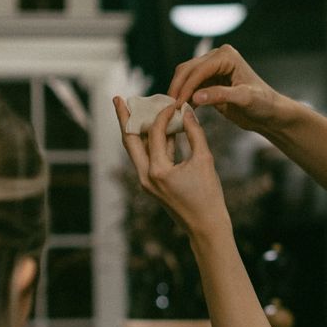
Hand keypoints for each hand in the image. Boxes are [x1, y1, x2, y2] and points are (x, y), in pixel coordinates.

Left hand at [117, 99, 227, 237]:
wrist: (206, 227)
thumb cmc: (208, 196)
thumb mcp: (204, 160)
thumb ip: (194, 133)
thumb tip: (187, 111)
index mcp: (157, 171)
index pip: (154, 133)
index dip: (163, 114)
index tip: (173, 103)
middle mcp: (145, 176)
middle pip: (128, 140)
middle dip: (123, 118)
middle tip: (118, 99)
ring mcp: (146, 181)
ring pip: (135, 149)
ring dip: (135, 129)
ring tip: (132, 109)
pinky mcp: (153, 184)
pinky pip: (147, 158)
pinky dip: (151, 142)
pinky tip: (156, 129)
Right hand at [166, 44, 292, 134]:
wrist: (269, 113)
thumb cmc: (263, 104)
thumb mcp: (244, 99)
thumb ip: (221, 95)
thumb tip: (196, 96)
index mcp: (226, 56)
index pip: (199, 70)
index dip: (186, 87)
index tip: (176, 104)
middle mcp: (217, 57)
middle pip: (187, 70)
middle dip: (178, 88)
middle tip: (169, 108)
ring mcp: (212, 68)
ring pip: (186, 77)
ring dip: (179, 92)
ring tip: (172, 110)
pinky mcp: (209, 81)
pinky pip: (190, 87)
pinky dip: (184, 97)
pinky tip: (181, 110)